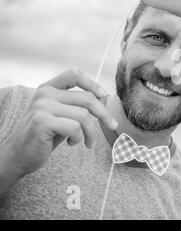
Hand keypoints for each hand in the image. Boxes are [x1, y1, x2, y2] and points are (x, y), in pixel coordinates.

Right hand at [0, 68, 117, 192]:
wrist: (18, 156)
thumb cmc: (44, 136)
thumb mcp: (61, 115)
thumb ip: (76, 105)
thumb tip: (104, 99)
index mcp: (48, 88)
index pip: (74, 74)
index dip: (93, 84)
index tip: (104, 96)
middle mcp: (45, 94)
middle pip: (86, 98)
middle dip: (103, 114)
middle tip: (111, 125)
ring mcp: (42, 107)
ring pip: (83, 115)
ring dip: (91, 132)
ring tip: (87, 142)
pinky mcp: (42, 122)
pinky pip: (75, 128)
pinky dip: (79, 138)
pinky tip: (71, 143)